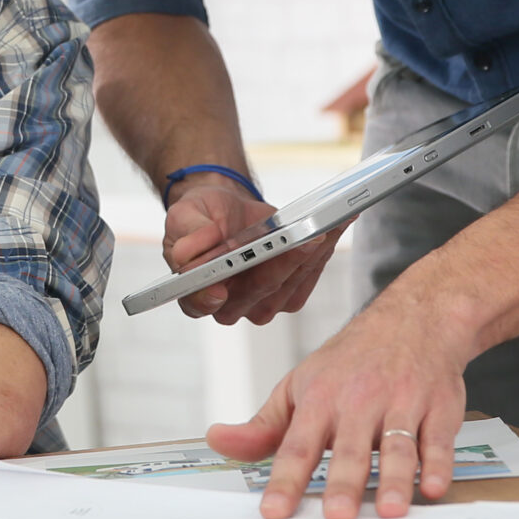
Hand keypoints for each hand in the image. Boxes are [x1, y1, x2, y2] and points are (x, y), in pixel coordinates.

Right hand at [162, 174, 342, 324]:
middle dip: (284, 261)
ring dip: (313, 252)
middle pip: (258, 289)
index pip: (199, 302)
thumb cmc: (203, 217)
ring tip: (329, 222)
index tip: (222, 288)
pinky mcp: (288, 296)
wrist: (227, 213)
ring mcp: (261, 304)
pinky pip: (307, 277)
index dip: (210, 297)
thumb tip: (191, 253)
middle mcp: (229, 305)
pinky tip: (332, 227)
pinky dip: (322, 251)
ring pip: (289, 283)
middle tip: (306, 236)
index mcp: (194, 291)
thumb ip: (187, 231)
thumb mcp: (185, 214)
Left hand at [206, 290, 468, 518]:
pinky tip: (434, 487)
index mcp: (320, 399)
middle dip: (343, 482)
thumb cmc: (351, 362)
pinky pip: (439, 439)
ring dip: (394, 479)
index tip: (273, 513)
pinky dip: (438, 463)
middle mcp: (360, 401)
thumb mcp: (300, 385)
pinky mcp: (438, 408)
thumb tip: (218, 441)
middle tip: (336, 517)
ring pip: (397, 446)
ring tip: (389, 510)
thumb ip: (264, 425)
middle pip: (349, 448)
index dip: (285, 480)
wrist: (414, 317)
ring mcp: (401, 404)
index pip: (297, 445)